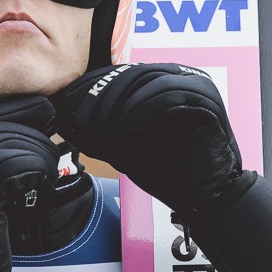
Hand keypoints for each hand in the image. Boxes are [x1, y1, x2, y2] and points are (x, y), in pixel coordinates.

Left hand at [53, 63, 252, 215]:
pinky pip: (167, 94)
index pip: (121, 74)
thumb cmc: (168, 171)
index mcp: (165, 80)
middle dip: (101, 99)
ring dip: (118, 106)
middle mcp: (183, 76)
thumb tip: (64, 120)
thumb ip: (100, 128)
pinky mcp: (207, 99)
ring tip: (103, 133)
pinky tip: (123, 132)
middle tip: (82, 125)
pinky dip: (140, 112)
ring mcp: (198, 84)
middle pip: (131, 74)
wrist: (204, 197)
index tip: (70, 116)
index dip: (92, 91)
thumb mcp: (124, 145)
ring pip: (146, 80)